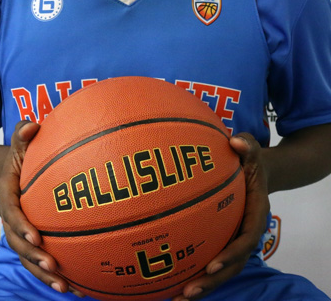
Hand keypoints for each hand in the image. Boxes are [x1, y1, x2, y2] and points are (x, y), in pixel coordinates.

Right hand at [0, 121, 69, 293]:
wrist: (19, 168)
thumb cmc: (25, 152)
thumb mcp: (22, 139)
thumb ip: (24, 132)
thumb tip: (32, 126)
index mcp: (7, 193)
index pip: (11, 212)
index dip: (22, 226)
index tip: (37, 238)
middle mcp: (10, 215)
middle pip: (17, 242)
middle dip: (33, 257)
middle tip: (52, 264)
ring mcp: (19, 229)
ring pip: (26, 257)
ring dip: (42, 273)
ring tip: (64, 286)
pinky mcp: (31, 238)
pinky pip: (37, 259)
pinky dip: (51, 274)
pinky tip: (73, 286)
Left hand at [172, 133, 269, 299]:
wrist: (256, 172)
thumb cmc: (250, 161)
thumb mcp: (253, 150)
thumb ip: (247, 145)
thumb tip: (235, 140)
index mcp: (255, 217)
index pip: (245, 242)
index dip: (230, 256)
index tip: (212, 266)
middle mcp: (246, 234)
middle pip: (231, 266)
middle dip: (211, 282)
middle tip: (189, 292)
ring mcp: (234, 240)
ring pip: (220, 271)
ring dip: (201, 287)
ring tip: (176, 299)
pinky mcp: (222, 241)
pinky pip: (208, 260)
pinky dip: (192, 272)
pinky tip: (168, 282)